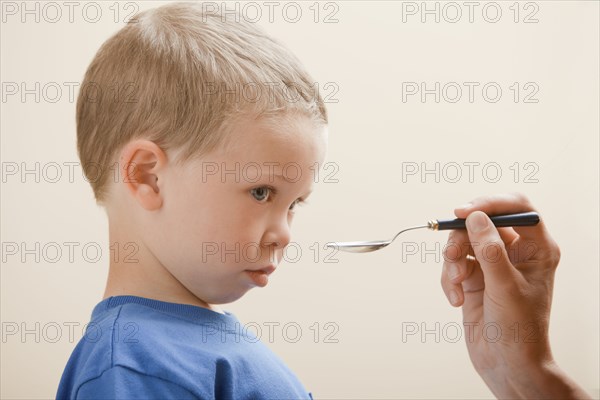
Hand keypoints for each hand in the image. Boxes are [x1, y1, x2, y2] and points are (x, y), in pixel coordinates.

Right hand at [440, 193, 590, 398]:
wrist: (506, 364)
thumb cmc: (519, 329)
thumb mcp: (505, 286)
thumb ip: (489, 250)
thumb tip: (475, 217)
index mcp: (537, 248)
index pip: (517, 208)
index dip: (490, 203)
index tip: (463, 211)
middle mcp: (515, 251)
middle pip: (482, 222)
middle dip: (462, 238)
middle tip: (452, 255)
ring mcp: (492, 264)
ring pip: (463, 241)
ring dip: (452, 260)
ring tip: (455, 283)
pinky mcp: (473, 277)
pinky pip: (453, 263)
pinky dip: (448, 279)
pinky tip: (455, 299)